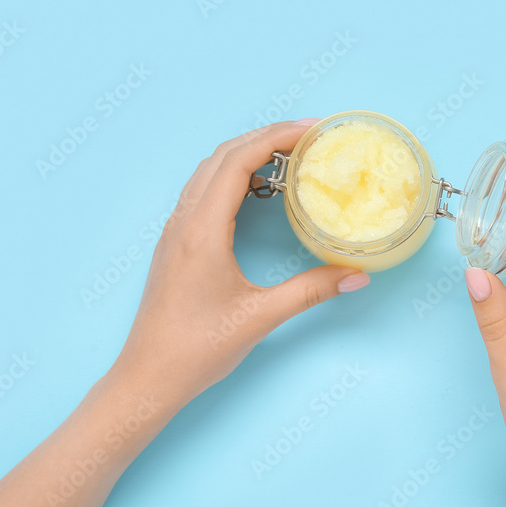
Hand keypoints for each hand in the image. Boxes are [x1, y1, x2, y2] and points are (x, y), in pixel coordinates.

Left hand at [108, 121, 369, 407]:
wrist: (148, 376)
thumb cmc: (197, 349)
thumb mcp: (260, 317)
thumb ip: (311, 291)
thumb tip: (357, 276)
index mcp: (202, 230)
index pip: (237, 161)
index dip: (276, 136)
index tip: (312, 130)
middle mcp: (184, 222)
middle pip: (222, 156)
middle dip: (265, 137)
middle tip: (308, 137)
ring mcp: (175, 232)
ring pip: (208, 171)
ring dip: (246, 154)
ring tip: (286, 155)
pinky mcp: (175, 245)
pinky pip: (201, 192)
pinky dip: (231, 176)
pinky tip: (255, 191)